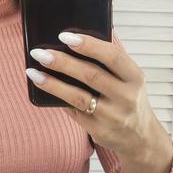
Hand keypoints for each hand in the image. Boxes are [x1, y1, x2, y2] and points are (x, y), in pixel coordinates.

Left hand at [27, 31, 156, 158]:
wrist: (139, 137)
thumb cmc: (127, 98)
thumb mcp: (128, 79)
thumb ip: (109, 62)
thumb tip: (72, 41)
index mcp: (135, 77)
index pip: (112, 56)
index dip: (88, 44)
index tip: (64, 36)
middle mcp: (126, 97)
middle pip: (90, 75)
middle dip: (62, 62)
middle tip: (40, 52)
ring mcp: (112, 116)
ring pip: (77, 96)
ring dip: (52, 83)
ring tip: (33, 72)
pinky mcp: (99, 131)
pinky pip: (73, 111)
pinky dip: (57, 98)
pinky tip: (44, 88)